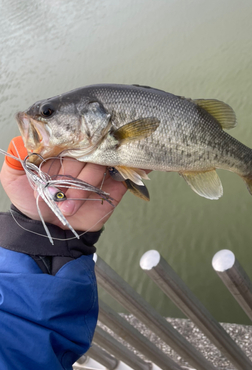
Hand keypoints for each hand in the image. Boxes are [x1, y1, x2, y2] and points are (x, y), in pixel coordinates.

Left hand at [0, 137, 128, 231]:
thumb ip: (15, 158)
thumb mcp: (13, 179)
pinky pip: (119, 175)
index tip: (44, 178)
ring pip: (97, 166)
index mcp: (60, 149)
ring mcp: (99, 168)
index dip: (54, 160)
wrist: (50, 229)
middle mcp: (80, 155)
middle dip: (67, 178)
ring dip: (81, 189)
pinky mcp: (115, 183)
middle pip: (82, 153)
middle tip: (54, 197)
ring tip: (67, 208)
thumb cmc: (32, 201)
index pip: (63, 142)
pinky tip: (91, 198)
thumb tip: (22, 140)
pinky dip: (106, 185)